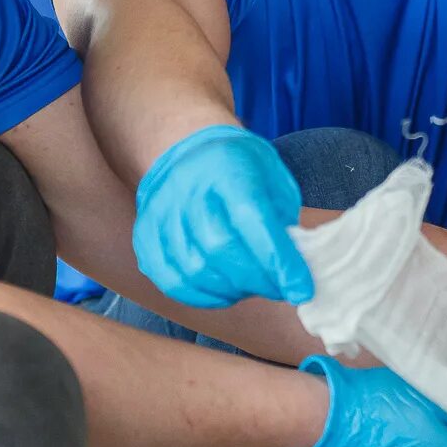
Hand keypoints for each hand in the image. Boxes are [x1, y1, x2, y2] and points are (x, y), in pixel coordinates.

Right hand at [134, 125, 309, 306]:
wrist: (189, 151)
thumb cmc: (241, 168)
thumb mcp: (274, 178)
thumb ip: (283, 220)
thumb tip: (290, 269)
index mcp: (228, 169)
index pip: (253, 221)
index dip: (279, 262)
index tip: (300, 290)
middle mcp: (187, 189)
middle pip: (220, 250)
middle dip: (258, 281)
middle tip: (278, 288)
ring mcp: (160, 214)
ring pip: (194, 271)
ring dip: (231, 291)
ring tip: (251, 286)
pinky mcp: (145, 237)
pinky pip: (170, 281)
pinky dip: (202, 296)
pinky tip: (223, 291)